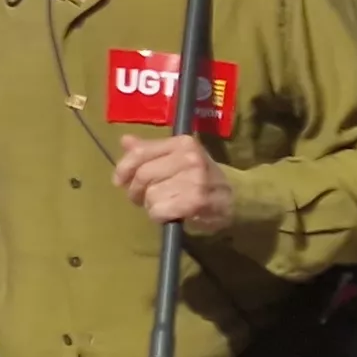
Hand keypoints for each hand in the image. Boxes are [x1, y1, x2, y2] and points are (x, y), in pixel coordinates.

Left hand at [112, 132, 237, 231]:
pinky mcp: (196, 201)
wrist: (237, 197)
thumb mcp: (179, 158)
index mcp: (183, 143)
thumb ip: (151, 150)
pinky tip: (171, 213)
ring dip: (151, 205)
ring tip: (165, 204)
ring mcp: (195, 179)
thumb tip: (125, 141)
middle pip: (142, 175)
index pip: (140, 152)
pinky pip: (159, 210)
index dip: (123, 168)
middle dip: (136, 191)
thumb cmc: (203, 177)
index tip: (119, 180)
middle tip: (143, 198)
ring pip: (150, 195)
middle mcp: (189, 157)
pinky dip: (159, 215)